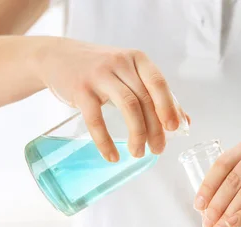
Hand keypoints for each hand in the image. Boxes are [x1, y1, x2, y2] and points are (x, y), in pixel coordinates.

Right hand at [33, 37, 186, 161]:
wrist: (56, 57)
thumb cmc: (100, 69)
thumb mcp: (129, 75)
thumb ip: (155, 95)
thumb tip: (184, 121)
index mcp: (137, 60)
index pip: (158, 83)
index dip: (169, 106)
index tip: (175, 129)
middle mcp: (120, 63)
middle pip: (144, 99)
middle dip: (154, 128)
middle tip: (157, 149)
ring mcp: (99, 75)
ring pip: (127, 107)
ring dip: (137, 134)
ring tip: (138, 152)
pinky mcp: (81, 89)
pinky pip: (96, 119)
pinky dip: (105, 141)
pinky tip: (112, 155)